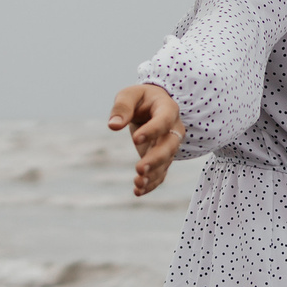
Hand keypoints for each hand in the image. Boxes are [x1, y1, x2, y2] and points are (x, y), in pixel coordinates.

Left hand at [108, 82, 184, 196]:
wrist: (153, 107)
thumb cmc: (141, 99)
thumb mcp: (130, 95)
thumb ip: (122, 107)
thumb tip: (113, 125)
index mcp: (168, 109)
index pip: (163, 121)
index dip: (152, 131)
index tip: (135, 139)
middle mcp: (173, 130)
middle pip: (169, 146)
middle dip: (156, 159)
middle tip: (140, 168)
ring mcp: (170, 146)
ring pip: (166, 163)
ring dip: (153, 175)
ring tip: (138, 183)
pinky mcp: (163, 159)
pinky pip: (161, 173)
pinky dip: (151, 184)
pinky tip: (138, 191)